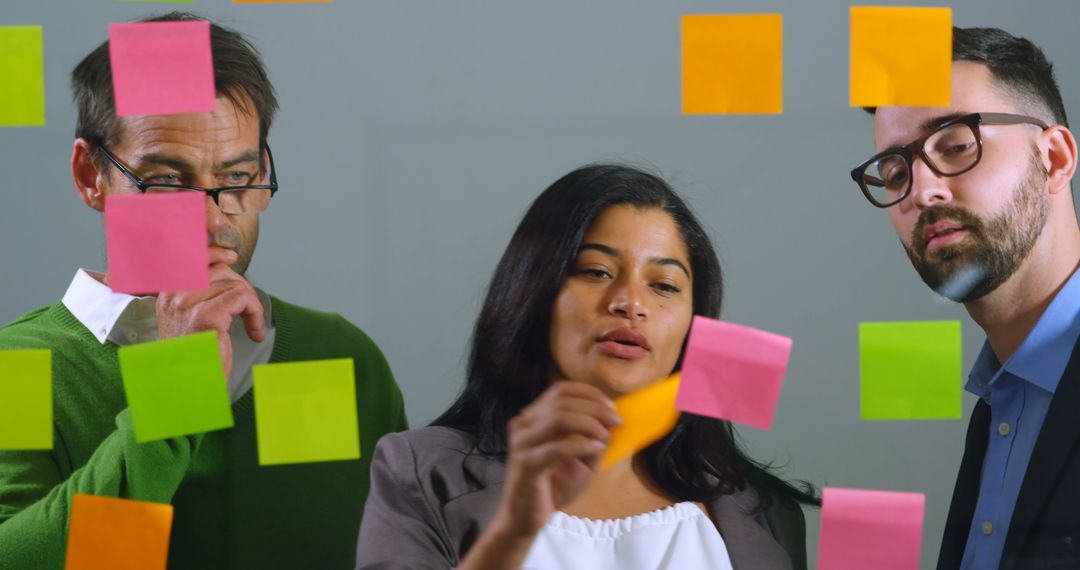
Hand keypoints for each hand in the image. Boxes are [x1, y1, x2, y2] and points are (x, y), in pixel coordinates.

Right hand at [156, 246, 264, 376]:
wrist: (192, 388)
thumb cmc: (198, 356)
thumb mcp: (193, 320)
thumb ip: (202, 293)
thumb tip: (225, 263)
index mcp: (167, 294)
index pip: (190, 257)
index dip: (213, 251)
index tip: (232, 257)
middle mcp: (173, 297)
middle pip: (217, 269)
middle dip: (240, 284)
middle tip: (248, 308)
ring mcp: (187, 305)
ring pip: (234, 284)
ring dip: (251, 304)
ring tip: (252, 324)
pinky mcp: (207, 317)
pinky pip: (242, 298)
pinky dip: (256, 313)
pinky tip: (255, 332)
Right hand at [491, 381, 621, 538]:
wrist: (526, 518)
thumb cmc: (553, 486)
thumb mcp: (580, 457)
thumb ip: (592, 436)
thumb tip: (610, 419)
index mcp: (533, 417)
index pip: (561, 390)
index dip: (590, 394)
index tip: (612, 408)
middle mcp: (523, 424)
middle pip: (562, 401)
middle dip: (596, 408)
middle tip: (616, 422)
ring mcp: (522, 443)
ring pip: (559, 418)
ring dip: (590, 424)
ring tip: (605, 437)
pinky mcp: (526, 463)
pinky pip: (557, 447)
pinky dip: (582, 445)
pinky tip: (596, 449)